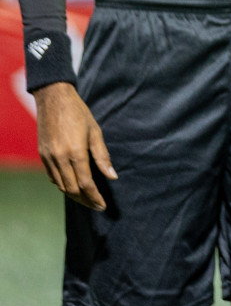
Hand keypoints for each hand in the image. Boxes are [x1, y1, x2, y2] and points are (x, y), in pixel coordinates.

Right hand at [34, 83, 115, 210]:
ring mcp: (48, 158)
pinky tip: (73, 185)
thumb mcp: (95, 132)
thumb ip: (102, 156)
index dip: (95, 197)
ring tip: (87, 199)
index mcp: (75, 152)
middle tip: (97, 206)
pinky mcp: (42, 155)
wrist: (54, 99)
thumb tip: (112, 176)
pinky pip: (53, 176)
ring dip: (74, 195)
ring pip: (61, 185)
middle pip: (72, 189)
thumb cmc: (79, 113)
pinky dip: (63, 184)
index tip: (103, 205)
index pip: (86, 183)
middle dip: (85, 200)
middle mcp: (59, 158)